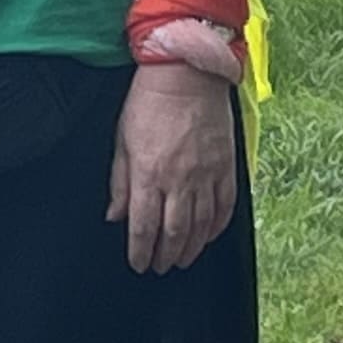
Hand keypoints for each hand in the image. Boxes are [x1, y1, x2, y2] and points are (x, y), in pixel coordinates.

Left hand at [107, 62, 238, 273]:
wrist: (186, 75)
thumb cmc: (148, 102)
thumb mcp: (121, 141)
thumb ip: (119, 183)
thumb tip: (115, 215)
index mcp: (148, 175)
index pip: (143, 227)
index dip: (140, 251)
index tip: (138, 264)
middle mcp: (179, 181)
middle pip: (174, 233)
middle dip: (166, 256)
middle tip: (160, 267)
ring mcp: (206, 175)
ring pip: (201, 225)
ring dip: (192, 248)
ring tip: (183, 260)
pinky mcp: (227, 166)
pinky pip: (225, 206)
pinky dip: (218, 226)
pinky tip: (210, 236)